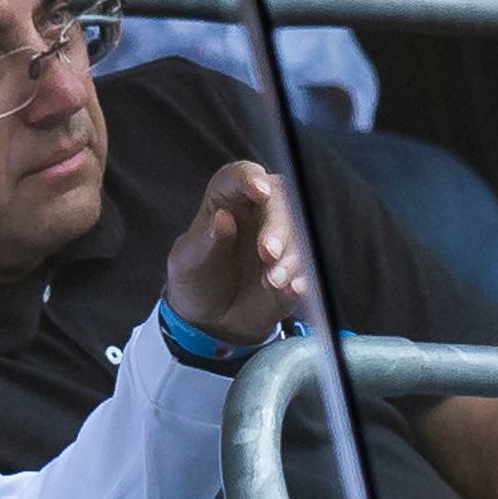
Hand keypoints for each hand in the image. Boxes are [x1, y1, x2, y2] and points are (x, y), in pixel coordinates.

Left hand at [164, 162, 306, 344]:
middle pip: (280, 201)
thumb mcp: (188, 262)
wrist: (211, 321)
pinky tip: (294, 289)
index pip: (240, 176)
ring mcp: (281, 240)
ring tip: (272, 281)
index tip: (259, 191)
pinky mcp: (296, 268)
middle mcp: (259, 213)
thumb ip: (205, 242)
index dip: (251, 179)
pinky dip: (304, 276)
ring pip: (300, 233)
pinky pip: (309, 266)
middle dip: (278, 225)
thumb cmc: (195, 279)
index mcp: (227, 199)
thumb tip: (222, 218)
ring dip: (291, 256)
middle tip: (269, 252)